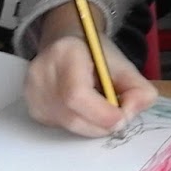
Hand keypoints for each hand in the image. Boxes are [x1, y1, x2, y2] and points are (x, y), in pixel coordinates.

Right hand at [24, 9, 157, 136]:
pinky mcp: (32, 107)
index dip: (101, 113)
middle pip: (71, 115)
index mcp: (66, 53)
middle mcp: (41, 73)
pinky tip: (84, 110)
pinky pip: (60, 126)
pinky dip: (79, 124)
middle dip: (100, 124)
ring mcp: (32, 92)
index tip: (122, 117)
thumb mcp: (124, 65)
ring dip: (91, 126)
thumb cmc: (96, 55)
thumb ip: (138, 90)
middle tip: (117, 119)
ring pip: (67, 125)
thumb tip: (129, 115)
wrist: (67, 44)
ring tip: (102, 111)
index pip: (77, 94)